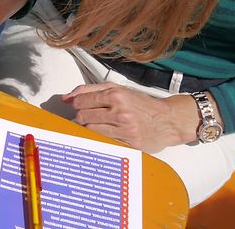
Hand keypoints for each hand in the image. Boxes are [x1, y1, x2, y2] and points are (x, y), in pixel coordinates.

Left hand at [63, 82, 202, 152]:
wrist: (168, 120)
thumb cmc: (142, 104)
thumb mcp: (117, 89)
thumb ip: (89, 90)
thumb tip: (66, 97)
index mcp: (115, 95)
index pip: (81, 101)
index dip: (78, 104)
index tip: (82, 106)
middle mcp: (120, 112)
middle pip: (83, 117)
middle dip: (82, 117)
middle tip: (90, 117)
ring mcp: (125, 130)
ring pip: (91, 131)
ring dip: (90, 129)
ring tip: (99, 125)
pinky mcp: (130, 145)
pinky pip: (105, 143)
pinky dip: (102, 140)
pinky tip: (107, 135)